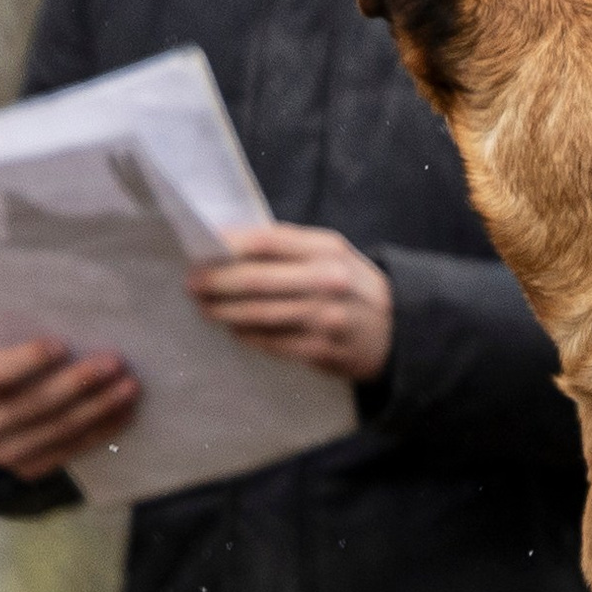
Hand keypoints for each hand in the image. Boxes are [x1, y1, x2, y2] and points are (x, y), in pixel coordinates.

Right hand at [0, 336, 139, 479]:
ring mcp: (5, 455)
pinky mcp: (29, 470)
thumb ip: (24, 339)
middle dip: (80, 383)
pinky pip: (72, 449)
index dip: (28, 360)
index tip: (62, 345)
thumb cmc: (5, 367)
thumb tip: (80, 325)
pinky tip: (125, 412)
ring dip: (101, 407)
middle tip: (116, 363)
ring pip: (60, 430)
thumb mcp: (0, 350)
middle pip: (37, 404)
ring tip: (130, 386)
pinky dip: (102, 430)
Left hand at [188, 223, 393, 382]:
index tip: (204, 248)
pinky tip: (234, 328)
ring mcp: (323, 319)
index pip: (269, 241)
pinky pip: (269, 342)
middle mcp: (327, 282)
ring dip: (224, 312)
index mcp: (328, 250)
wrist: (398, 332)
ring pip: (258, 315)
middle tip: (193, 284)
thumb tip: (232, 250)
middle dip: (217, 283)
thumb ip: (291, 249)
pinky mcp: (319, 350)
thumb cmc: (354, 287)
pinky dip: (246, 334)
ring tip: (205, 308)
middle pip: (256, 280)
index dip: (230, 244)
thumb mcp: (334, 255)